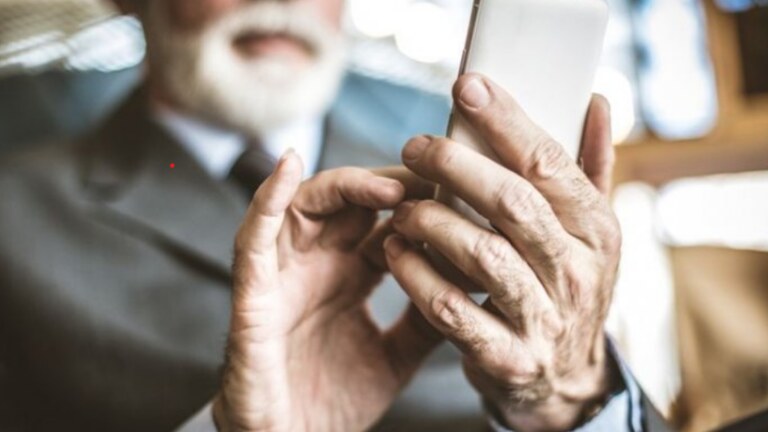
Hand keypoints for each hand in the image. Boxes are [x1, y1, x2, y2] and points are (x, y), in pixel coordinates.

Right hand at [214, 155, 440, 431]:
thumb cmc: (332, 399)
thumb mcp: (395, 355)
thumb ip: (426, 317)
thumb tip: (474, 283)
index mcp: (349, 275)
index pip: (384, 221)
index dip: (418, 202)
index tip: (460, 190)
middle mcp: (316, 263)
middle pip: (351, 200)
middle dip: (392, 184)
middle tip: (435, 178)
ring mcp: (283, 273)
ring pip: (306, 205)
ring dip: (346, 186)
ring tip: (391, 186)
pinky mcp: (252, 293)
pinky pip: (253, 237)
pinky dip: (265, 199)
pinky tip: (288, 166)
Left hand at [384, 74, 620, 431]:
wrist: (566, 381)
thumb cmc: (567, 289)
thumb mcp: (590, 233)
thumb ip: (590, 169)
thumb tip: (595, 100)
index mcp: (597, 231)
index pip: (550, 164)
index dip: (507, 121)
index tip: (467, 88)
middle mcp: (577, 273)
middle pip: (512, 203)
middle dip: (456, 165)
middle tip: (415, 145)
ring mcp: (544, 319)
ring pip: (481, 255)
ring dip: (432, 220)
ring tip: (402, 205)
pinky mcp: (507, 357)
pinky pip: (452, 311)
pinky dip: (417, 276)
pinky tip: (396, 251)